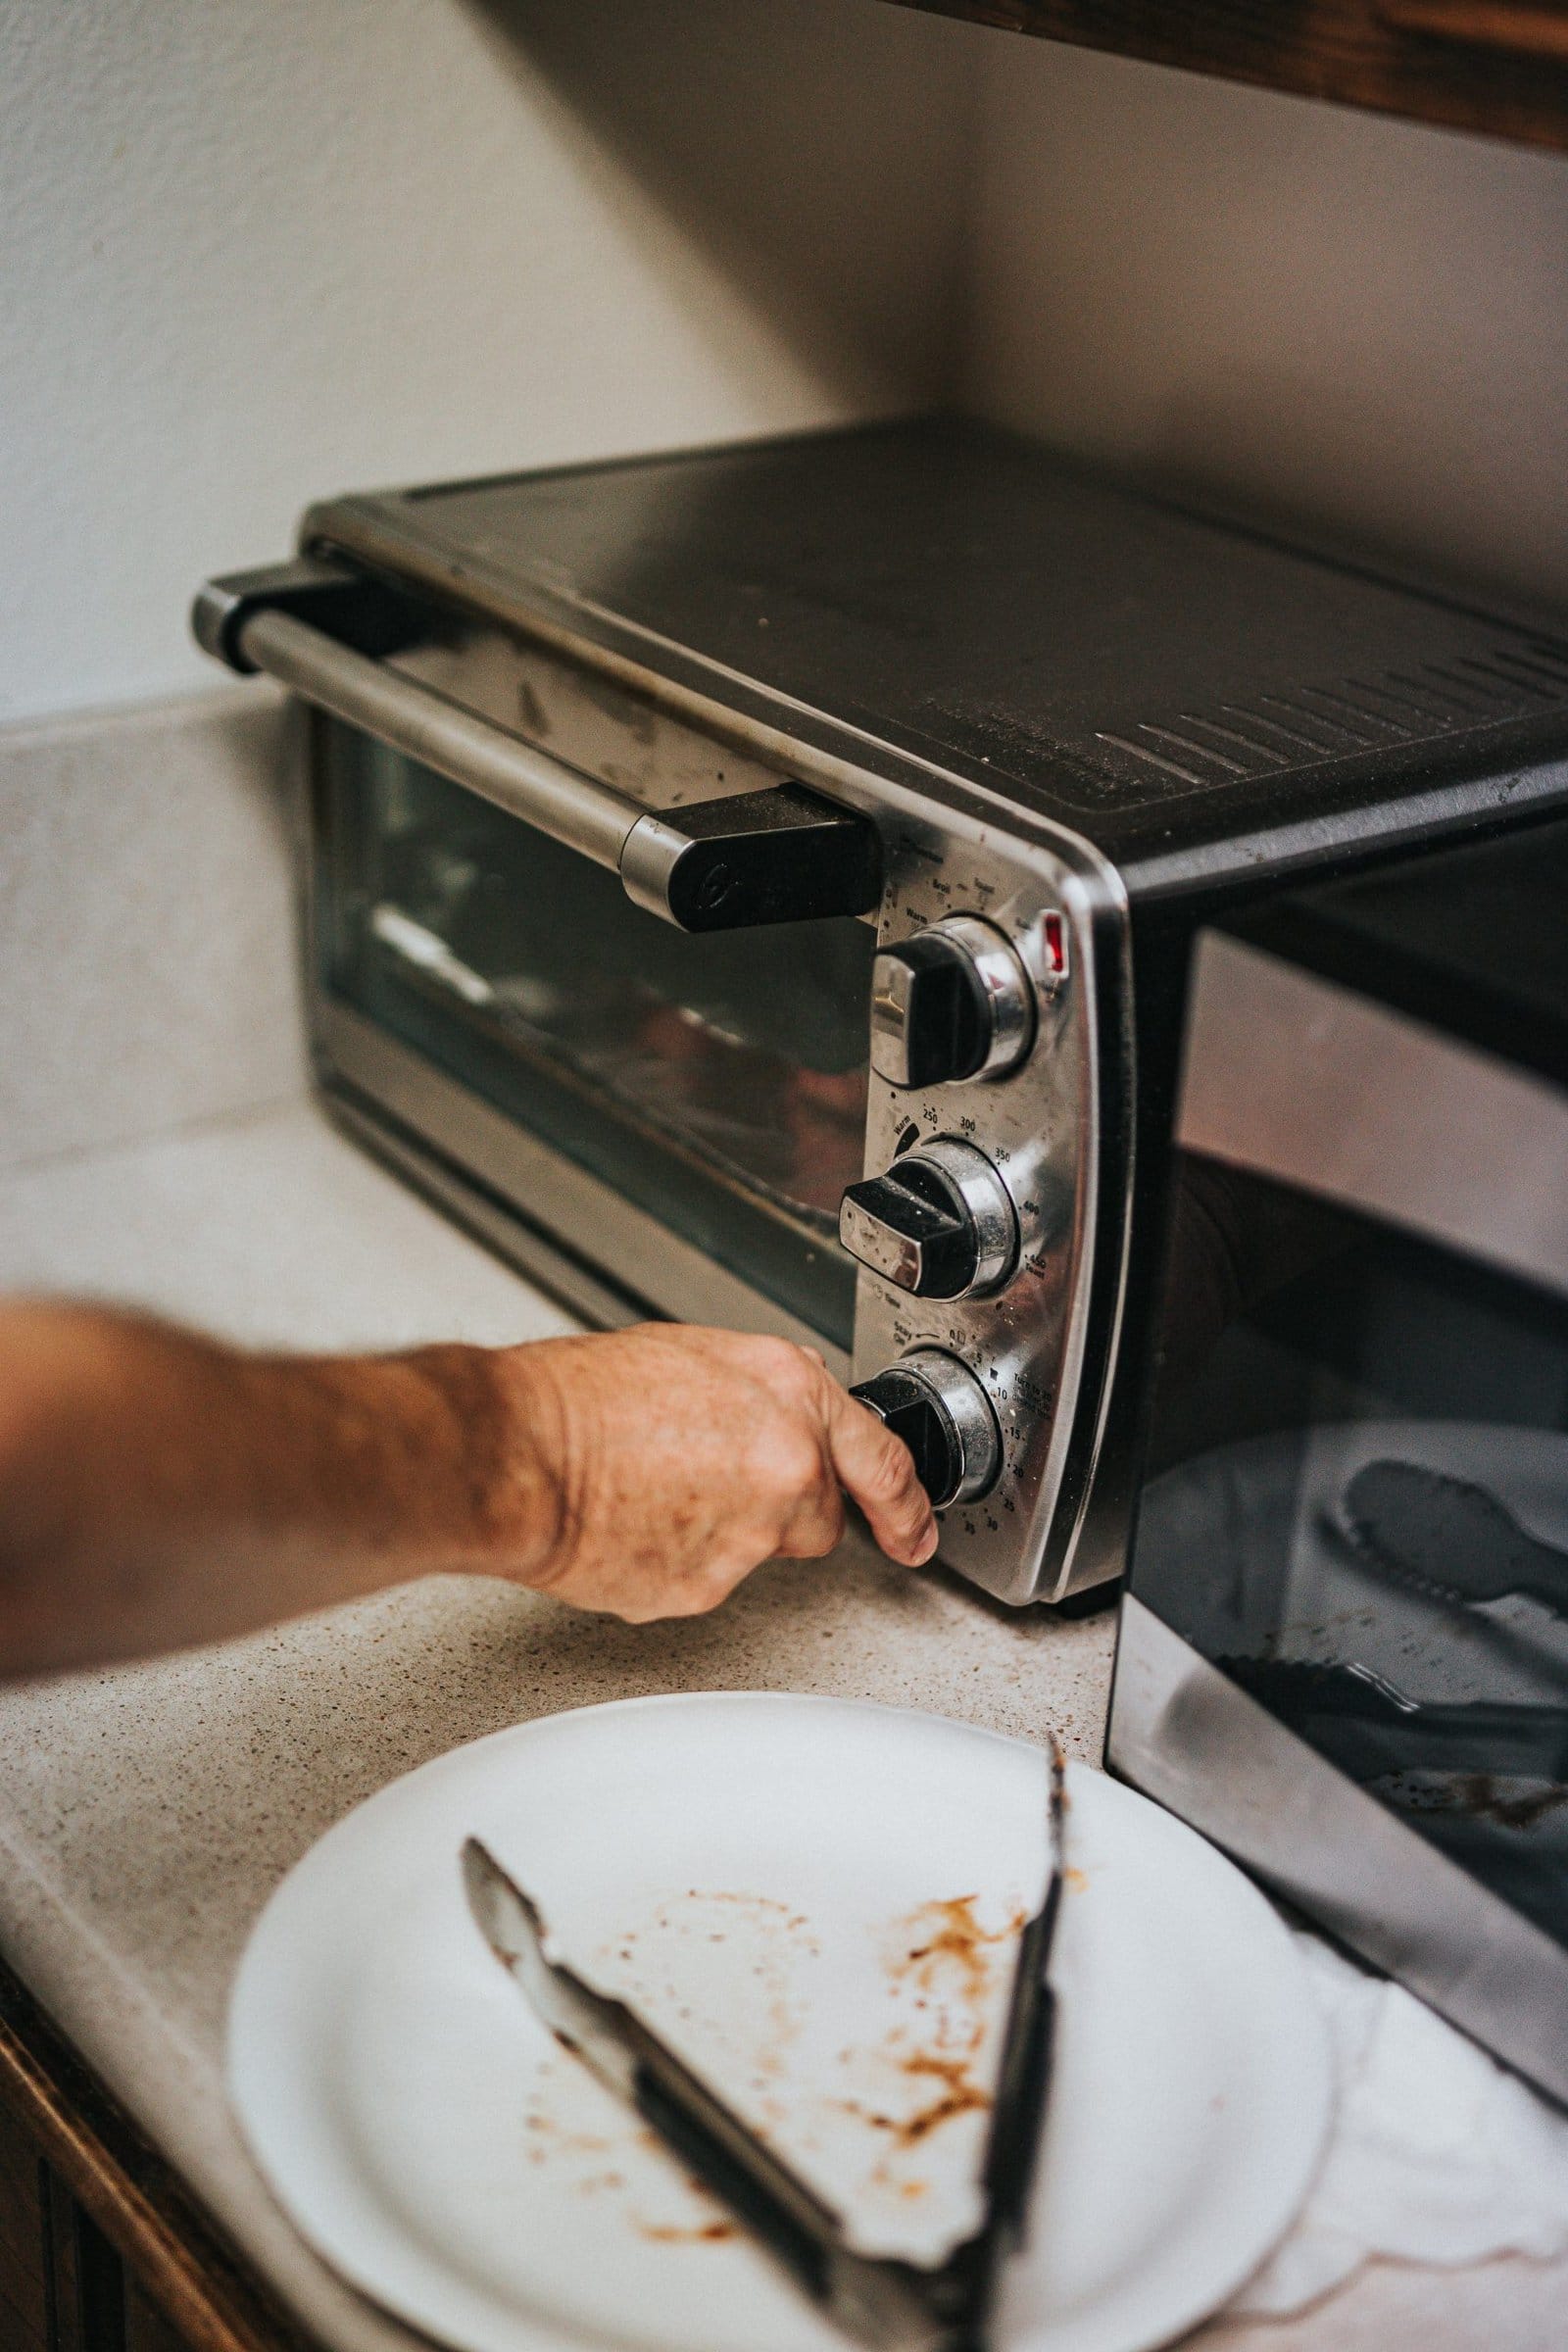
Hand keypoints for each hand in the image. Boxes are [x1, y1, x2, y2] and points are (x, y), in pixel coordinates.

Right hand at [497, 1325, 937, 1620]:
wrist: (515, 1451)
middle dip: (779, 1510)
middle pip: (820, 1518)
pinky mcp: (706, 1588)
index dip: (906, 1506)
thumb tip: (781, 1421)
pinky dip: (673, 1563)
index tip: (917, 1531)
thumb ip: (760, 1395)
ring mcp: (751, 1534)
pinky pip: (703, 1581)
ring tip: (648, 1492)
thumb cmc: (579, 1397)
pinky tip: (632, 1524)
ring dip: (718, 1533)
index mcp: (790, 1393)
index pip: (882, 1461)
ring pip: (756, 1551)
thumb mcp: (693, 1356)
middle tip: (710, 1484)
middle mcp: (787, 1464)